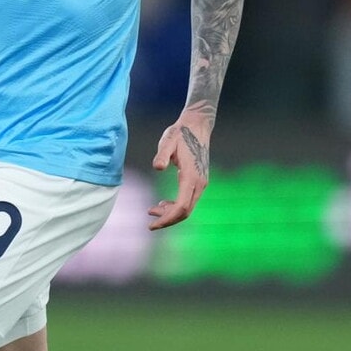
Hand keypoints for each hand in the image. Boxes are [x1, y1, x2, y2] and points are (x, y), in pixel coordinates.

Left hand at [148, 108, 211, 230]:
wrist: (197, 126)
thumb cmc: (180, 133)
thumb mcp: (168, 140)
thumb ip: (162, 154)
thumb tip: (157, 167)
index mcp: (190, 176)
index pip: (181, 206)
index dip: (167, 218)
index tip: (152, 225)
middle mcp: (199, 183)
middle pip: (185, 211)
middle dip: (167, 219)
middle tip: (149, 220)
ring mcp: (201, 182)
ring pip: (187, 207)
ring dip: (171, 213)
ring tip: (153, 209)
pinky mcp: (199, 181)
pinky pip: (189, 200)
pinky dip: (176, 206)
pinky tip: (164, 203)